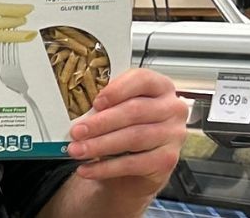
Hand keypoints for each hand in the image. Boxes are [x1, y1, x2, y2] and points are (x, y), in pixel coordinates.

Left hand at [66, 68, 185, 187]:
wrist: (140, 162)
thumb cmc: (127, 127)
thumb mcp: (119, 109)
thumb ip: (106, 105)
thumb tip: (78, 112)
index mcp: (160, 86)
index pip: (142, 79)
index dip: (117, 90)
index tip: (95, 102)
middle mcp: (173, 108)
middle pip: (135, 111)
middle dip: (101, 122)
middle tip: (76, 131)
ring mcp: (173, 135)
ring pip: (133, 138)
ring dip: (100, 145)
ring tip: (77, 150)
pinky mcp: (167, 160)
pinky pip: (132, 164)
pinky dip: (105, 168)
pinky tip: (86, 169)